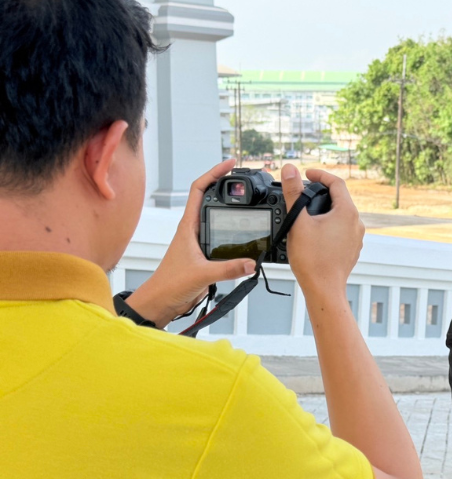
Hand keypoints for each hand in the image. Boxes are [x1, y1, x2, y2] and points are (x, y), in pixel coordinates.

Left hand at [125, 159, 256, 327]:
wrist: (160, 302)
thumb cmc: (168, 284)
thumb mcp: (202, 275)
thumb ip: (228, 269)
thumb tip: (251, 263)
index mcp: (188, 226)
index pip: (200, 189)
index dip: (215, 173)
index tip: (230, 165)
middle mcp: (192, 230)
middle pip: (208, 197)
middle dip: (224, 184)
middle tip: (241, 178)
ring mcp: (198, 241)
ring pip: (214, 216)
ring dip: (227, 206)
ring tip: (243, 198)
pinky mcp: (204, 254)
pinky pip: (220, 235)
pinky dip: (231, 230)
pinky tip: (241, 232)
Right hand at [280, 165, 363, 299]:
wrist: (323, 290)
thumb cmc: (312, 260)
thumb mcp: (298, 222)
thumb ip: (294, 193)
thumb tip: (290, 169)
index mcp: (347, 212)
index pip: (336, 183)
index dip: (320, 175)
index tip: (307, 174)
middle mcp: (356, 223)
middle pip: (340, 198)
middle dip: (321, 193)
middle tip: (304, 192)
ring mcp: (356, 237)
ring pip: (341, 215)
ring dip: (325, 210)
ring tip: (307, 214)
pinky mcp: (352, 249)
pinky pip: (341, 230)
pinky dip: (329, 225)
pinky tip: (315, 233)